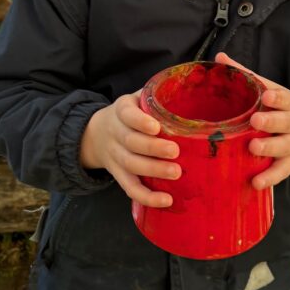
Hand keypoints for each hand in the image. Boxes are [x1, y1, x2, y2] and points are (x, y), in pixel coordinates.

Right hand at [80, 93, 180, 207]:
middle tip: (175, 151)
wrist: (96, 134)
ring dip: (153, 170)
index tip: (156, 127)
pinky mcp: (118, 175)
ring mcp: (115, 156)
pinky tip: (166, 200)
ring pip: (130, 165)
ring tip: (176, 173)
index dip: (140, 121)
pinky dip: (147, 197)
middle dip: (153, 148)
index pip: (127, 114)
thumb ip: (157, 96)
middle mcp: (115, 133)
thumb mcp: (137, 99)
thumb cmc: (130, 115)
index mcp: (121, 110)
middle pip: (130, 142)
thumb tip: (193, 89)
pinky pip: (130, 188)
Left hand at [214, 52, 289, 187]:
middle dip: (270, 122)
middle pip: (283, 123)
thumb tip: (220, 57)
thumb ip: (247, 75)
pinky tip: (256, 183)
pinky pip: (281, 172)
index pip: (283, 98)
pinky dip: (270, 178)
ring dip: (268, 149)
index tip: (267, 96)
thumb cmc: (285, 108)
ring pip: (282, 148)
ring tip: (253, 148)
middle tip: (256, 121)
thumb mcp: (274, 90)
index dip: (276, 98)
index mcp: (287, 104)